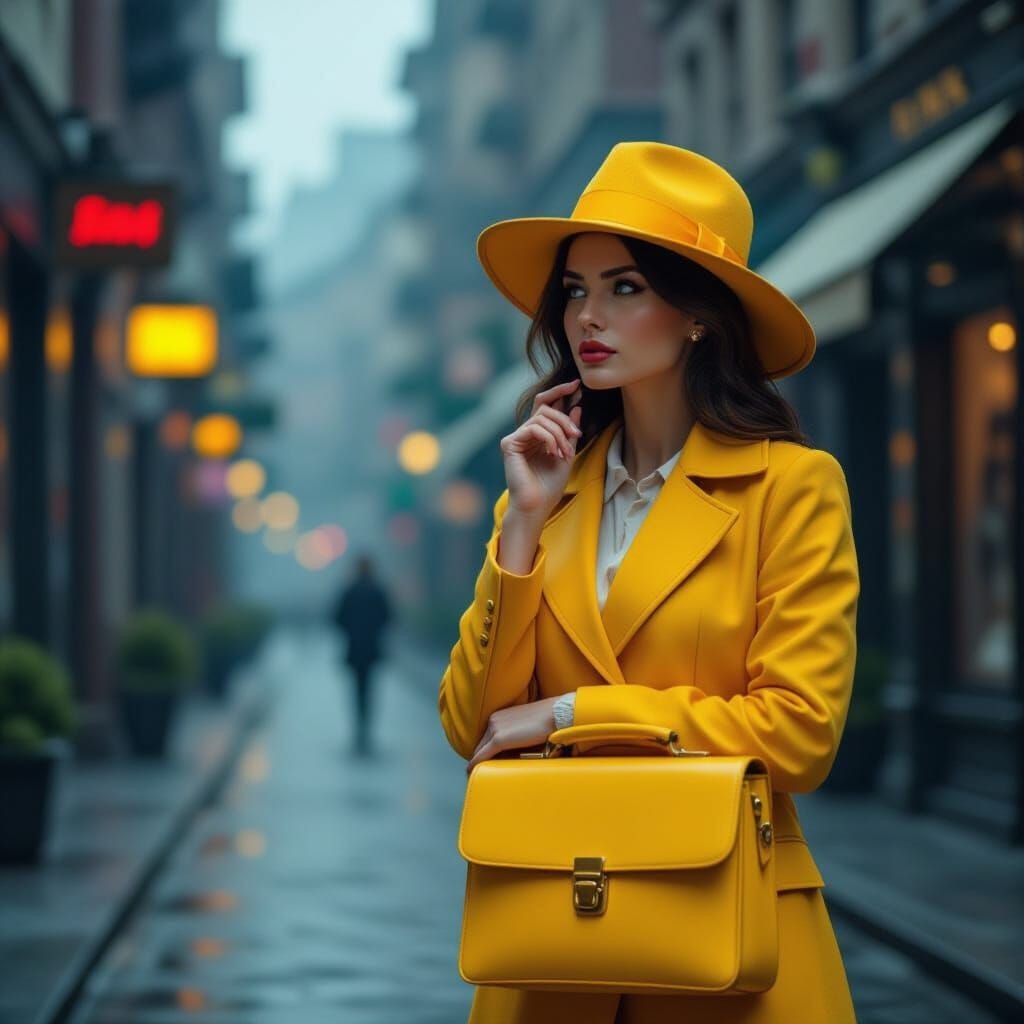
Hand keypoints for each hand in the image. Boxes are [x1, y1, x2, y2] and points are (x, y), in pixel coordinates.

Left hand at [466, 696, 561, 774]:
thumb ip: (515, 735)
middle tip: (477, 772)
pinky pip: (482, 755)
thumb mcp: (525, 726)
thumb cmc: (547, 721)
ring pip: (480, 751)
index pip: (486, 738)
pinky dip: (476, 764)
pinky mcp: (499, 739)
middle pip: (480, 745)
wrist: (556, 715)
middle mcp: (493, 720)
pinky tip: (472, 772)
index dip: (483, 752)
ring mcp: (495, 728)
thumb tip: (510, 752)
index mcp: (499, 715)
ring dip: (479, 762)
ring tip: (477, 775)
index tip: (483, 763)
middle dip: (478, 758)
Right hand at [500, 379, 583, 519]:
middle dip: (565, 419)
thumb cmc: (550, 485)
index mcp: (538, 435)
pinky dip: (548, 438)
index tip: (578, 385)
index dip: (560, 391)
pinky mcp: (509, 443)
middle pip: (546, 408)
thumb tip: (576, 407)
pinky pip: (533, 428)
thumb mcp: (567, 454)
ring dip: (559, 433)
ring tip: (565, 453)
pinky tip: (553, 452)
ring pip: (542, 417)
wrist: (537, 505)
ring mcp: (516, 437)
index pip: (547, 405)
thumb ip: (569, 432)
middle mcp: (525, 433)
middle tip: (577, 433)